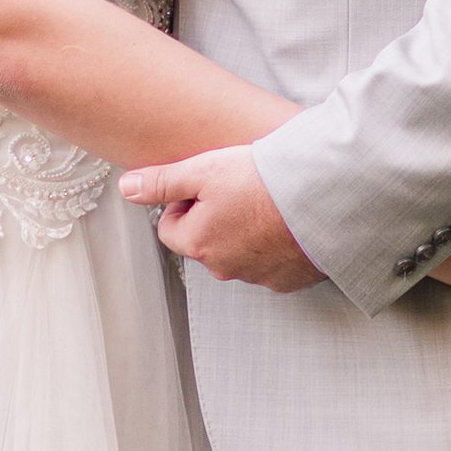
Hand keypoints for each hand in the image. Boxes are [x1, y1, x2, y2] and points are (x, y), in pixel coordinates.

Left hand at [120, 143, 322, 292]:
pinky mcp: (291, 280)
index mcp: (199, 244)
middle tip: (241, 188)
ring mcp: (260, 278)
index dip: (185, 201)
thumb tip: (126, 188)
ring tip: (267, 201)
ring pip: (238, 253)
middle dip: (215, 217)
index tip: (210, 184)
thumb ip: (161, 182)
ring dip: (245, 231)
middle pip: (204, 241)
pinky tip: (288, 220)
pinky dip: (275, 244)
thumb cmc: (262, 180)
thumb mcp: (203, 170)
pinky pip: (272, 263)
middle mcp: (225, 269)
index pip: (170, 227)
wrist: (325, 198)